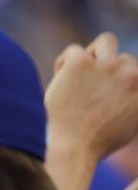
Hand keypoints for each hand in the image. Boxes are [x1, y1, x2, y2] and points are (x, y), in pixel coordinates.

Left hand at [46, 33, 137, 164]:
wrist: (74, 148)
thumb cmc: (96, 144)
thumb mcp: (130, 124)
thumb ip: (135, 101)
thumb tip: (132, 91)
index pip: (134, 69)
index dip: (118, 78)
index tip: (102, 91)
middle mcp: (131, 74)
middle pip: (121, 57)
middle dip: (105, 69)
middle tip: (86, 87)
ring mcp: (106, 66)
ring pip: (106, 41)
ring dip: (92, 55)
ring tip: (77, 75)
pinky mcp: (81, 63)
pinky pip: (73, 50)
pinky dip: (64, 63)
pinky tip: (59, 78)